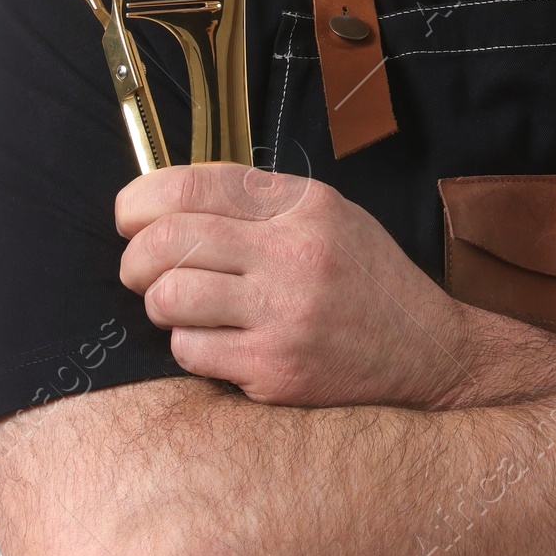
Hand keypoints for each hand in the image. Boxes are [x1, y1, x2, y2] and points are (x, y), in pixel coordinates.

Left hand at [115, 164, 475, 407]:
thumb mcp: (331, 216)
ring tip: (177, 308)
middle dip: (136, 257)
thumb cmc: (367, 279)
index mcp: (303, 207)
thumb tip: (171, 198)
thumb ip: (261, 202)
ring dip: (159, 304)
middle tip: (140, 270)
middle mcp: (294, 254)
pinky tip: (214, 343)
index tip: (128, 216)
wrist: (428, 351)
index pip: (195, 185)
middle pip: (170, 240)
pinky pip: (191, 352)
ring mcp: (285, 315)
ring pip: (170, 297)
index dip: (141, 199)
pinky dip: (188, 347)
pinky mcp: (276, 370)